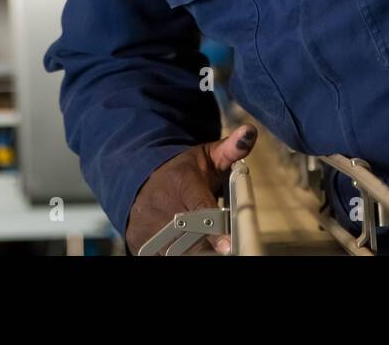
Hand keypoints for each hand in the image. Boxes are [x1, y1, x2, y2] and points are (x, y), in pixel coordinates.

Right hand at [125, 124, 257, 254]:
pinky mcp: (138, 240)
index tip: (227, 244)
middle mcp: (160, 203)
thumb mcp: (208, 156)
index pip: (200, 207)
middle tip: (225, 250)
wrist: (143, 178)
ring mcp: (146, 224)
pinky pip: (159, 255)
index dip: (214, 228)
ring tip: (210, 251)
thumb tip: (250, 132)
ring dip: (194, 253)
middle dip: (207, 246)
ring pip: (173, 250)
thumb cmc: (184, 171)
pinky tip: (190, 251)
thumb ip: (231, 149)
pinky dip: (176, 255)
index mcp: (181, 181)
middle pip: (188, 235)